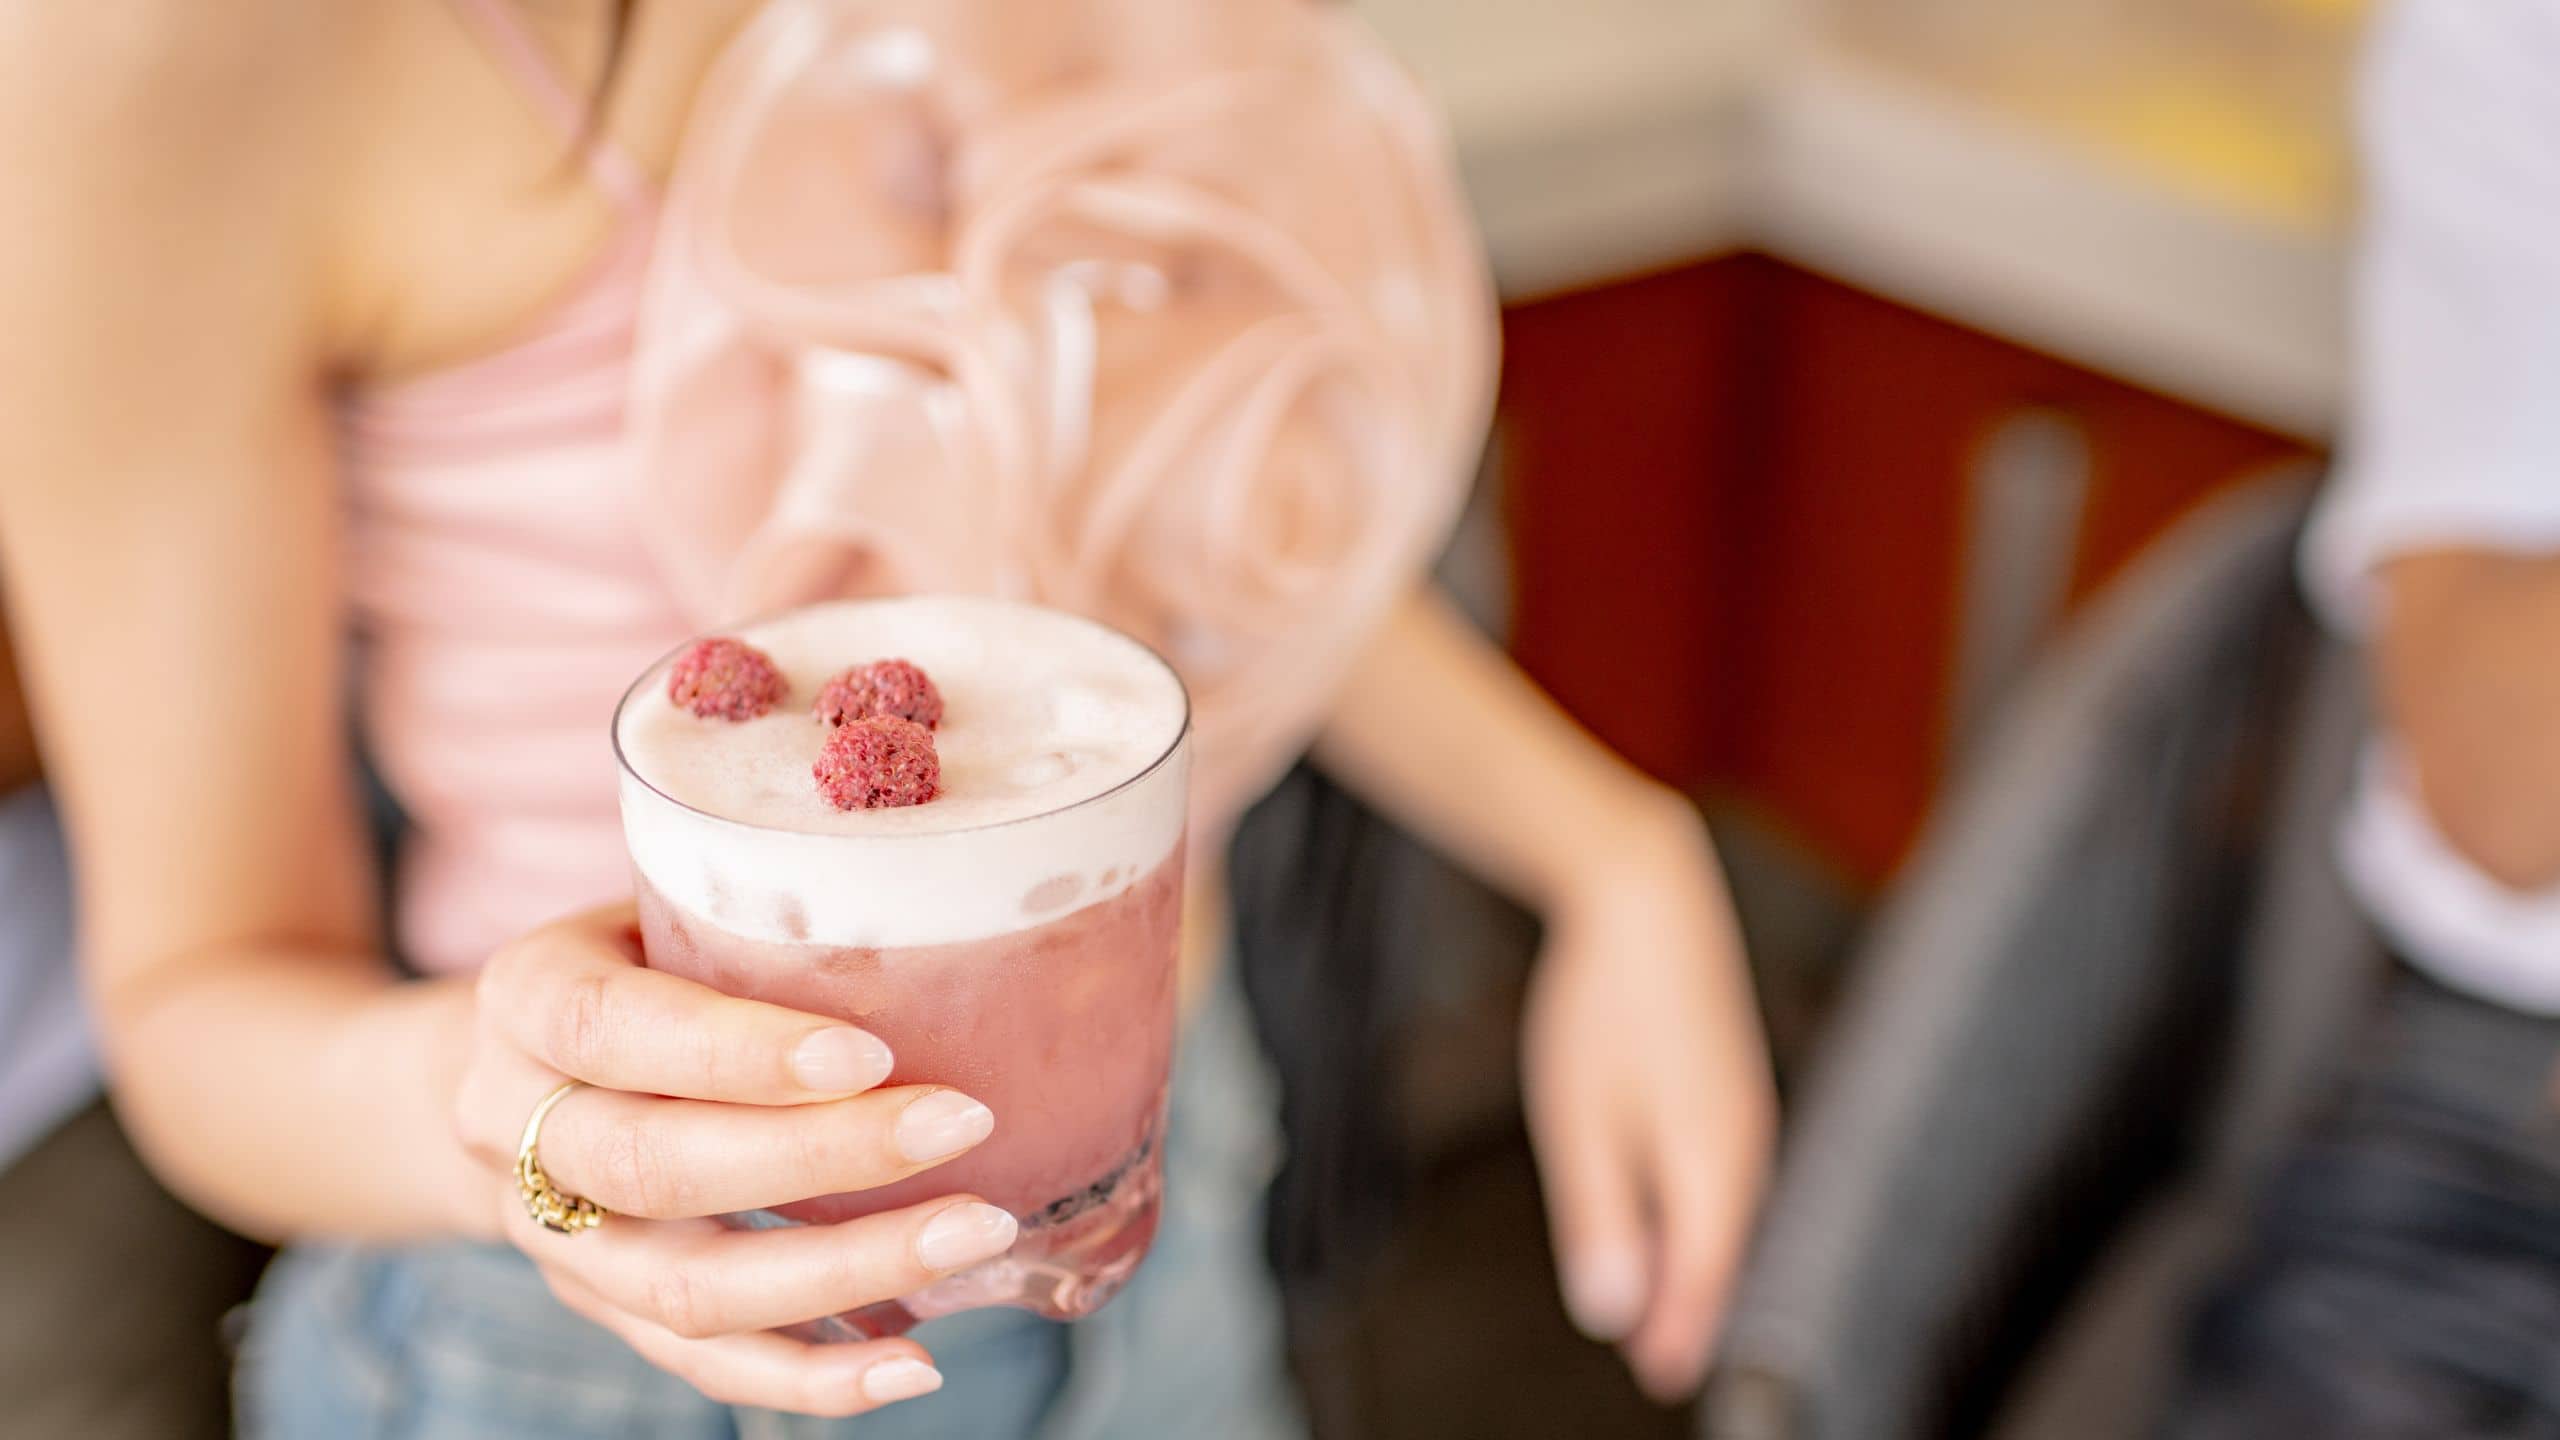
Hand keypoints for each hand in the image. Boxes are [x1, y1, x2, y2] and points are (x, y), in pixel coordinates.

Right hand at [450, 905, 1013, 1416]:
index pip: (619, 1030)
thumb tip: (935, 898)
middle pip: (662, 1169)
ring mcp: (556, 1237)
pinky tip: (916, 1365)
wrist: (515, 1063)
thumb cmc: (637, 957)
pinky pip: (704, 1362)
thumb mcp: (659, 902)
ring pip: (689, 1287)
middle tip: (964, 1123)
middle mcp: (517, 1126)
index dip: (740, 1053)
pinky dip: (812, 1378)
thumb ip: (752, 910)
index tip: (868, 1052)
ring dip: (845, 1273)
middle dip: (825, 1156)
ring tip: (973, 1236)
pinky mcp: (604, 1309)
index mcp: (526, 1000)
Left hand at [1520, 805, 1773, 1402]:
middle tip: (1656, 1366)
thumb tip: (1612, 1317)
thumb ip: (1600, 1223)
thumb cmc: (1605, 1006)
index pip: (1704, 1284)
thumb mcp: (1581, 1126)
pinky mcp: (1733, 1086)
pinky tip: (1670, 1221)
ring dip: (1692, 1264)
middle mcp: (1747, 1149)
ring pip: (1725, 1216)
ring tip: (1658, 1310)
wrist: (1646, 896)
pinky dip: (1698, 1213)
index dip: (1679, 1338)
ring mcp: (1747, 1114)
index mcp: (1712, 1169)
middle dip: (1689, 1311)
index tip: (1657, 1380)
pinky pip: (1724, 1175)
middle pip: (1723, 1256)